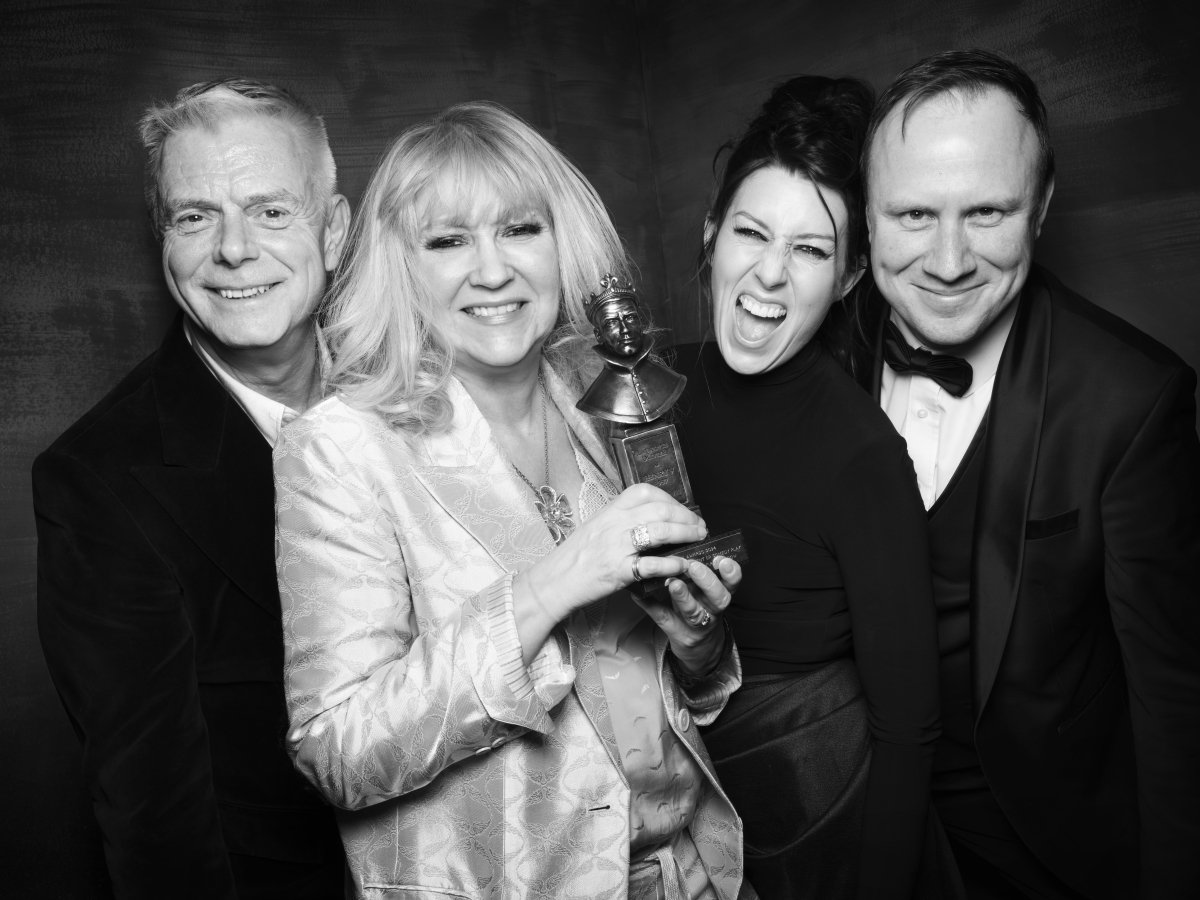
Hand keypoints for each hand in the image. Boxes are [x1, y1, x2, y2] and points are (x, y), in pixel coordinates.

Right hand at [512, 484, 707, 660]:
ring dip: (685, 534)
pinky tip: (683, 565)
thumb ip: (622, 519)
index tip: (683, 511)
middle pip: (660, 510)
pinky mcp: (617, 571)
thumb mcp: (597, 526)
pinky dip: (672, 564)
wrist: (553, 581)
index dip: (671, 499)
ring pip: (660, 532)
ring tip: (698, 540)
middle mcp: (613, 523)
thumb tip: (653, 516)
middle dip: (686, 517)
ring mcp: (615, 546)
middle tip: (700, 527)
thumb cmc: (576, 556)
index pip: (646, 492)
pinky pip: (651, 564)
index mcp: (609, 510)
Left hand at [634, 555, 740, 677]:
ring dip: (683, 596)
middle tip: (694, 566)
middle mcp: (712, 610)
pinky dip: (650, 606)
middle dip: (708, 581)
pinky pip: (663, 618)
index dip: (731, 572)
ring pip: (693, 612)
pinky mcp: (677, 633)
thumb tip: (683, 537)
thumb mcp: (707, 590)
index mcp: (720, 594)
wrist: (698, 645)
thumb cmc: (702, 607)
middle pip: (718, 598)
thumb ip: (700, 570)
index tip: (722, 559)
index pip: (731, 583)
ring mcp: (696, 624)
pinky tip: (638, 595)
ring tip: (673, 583)